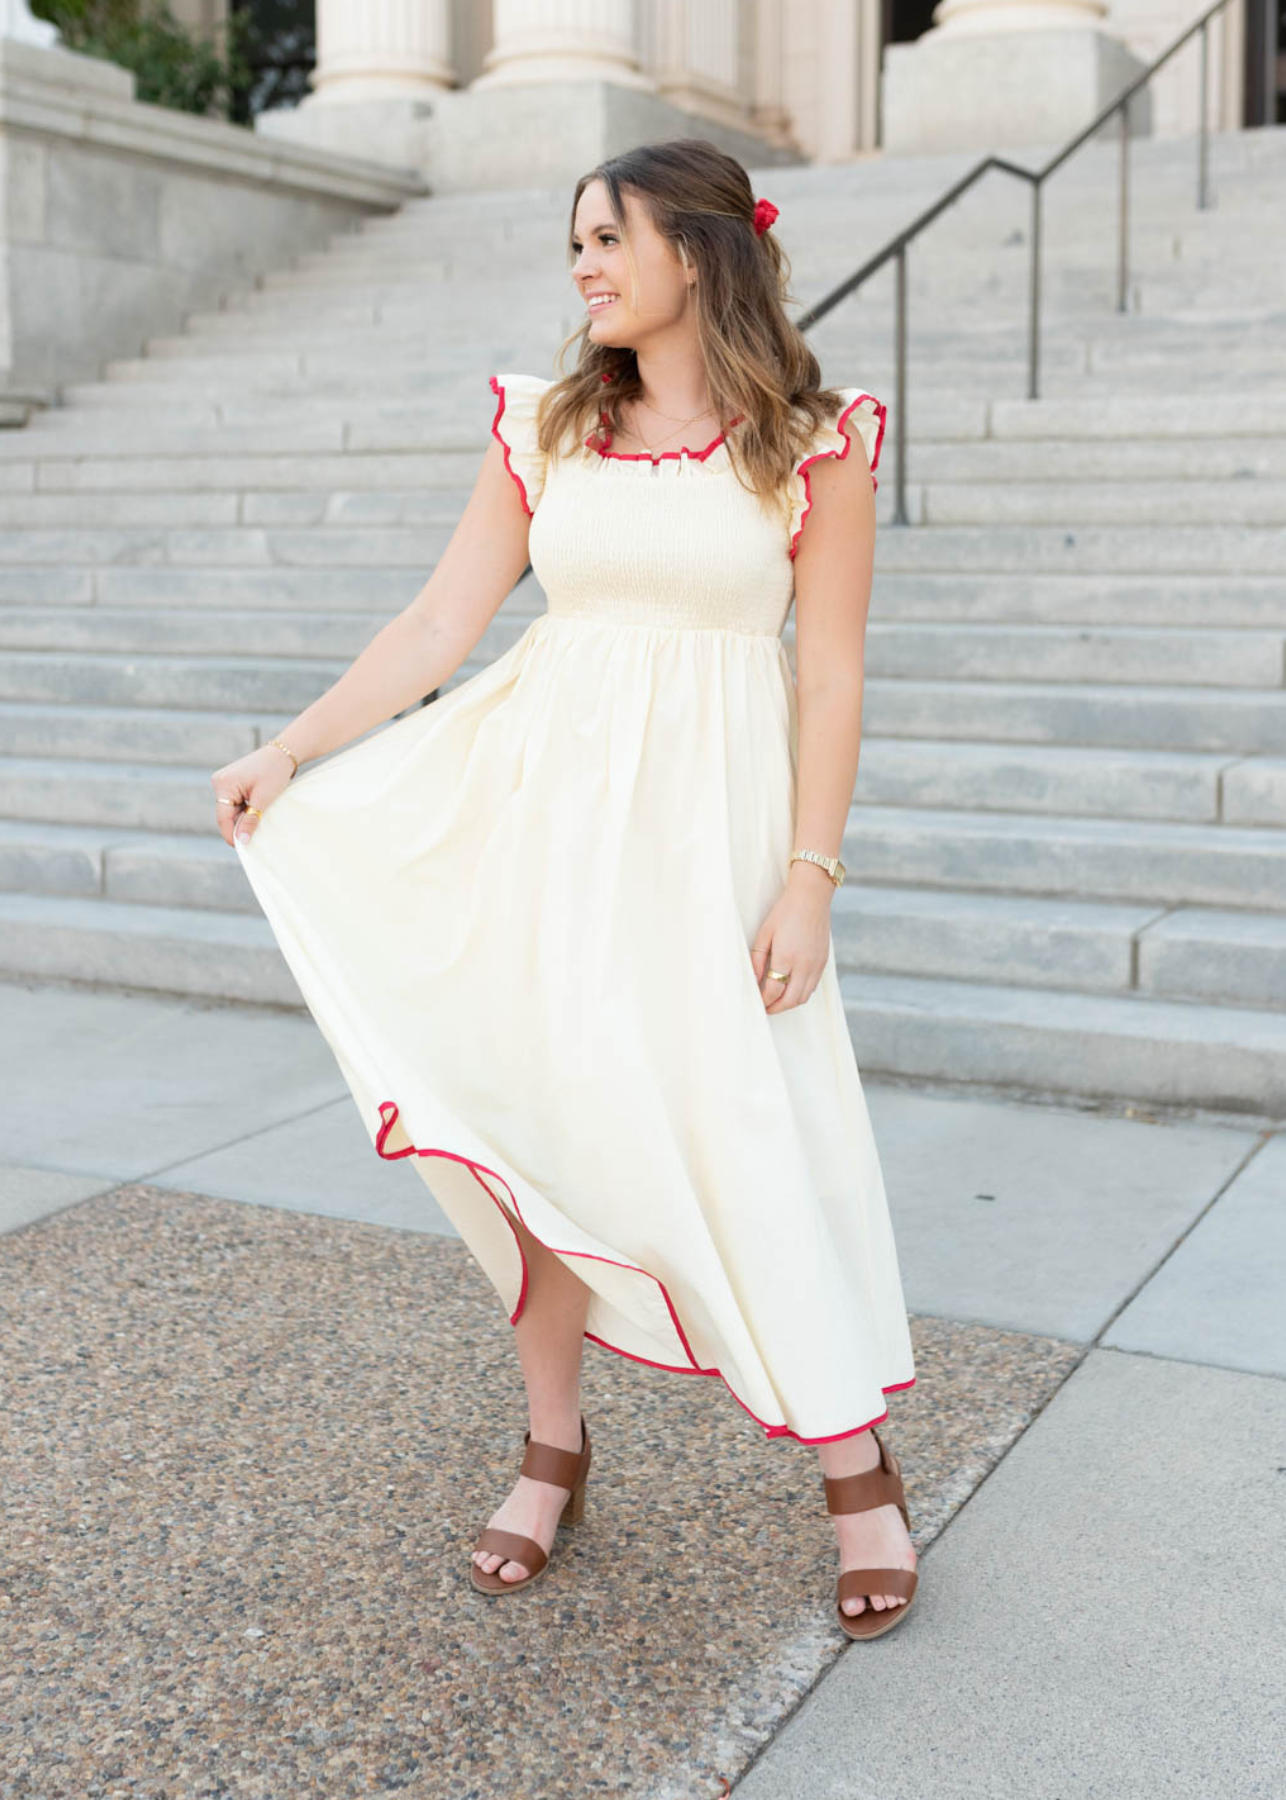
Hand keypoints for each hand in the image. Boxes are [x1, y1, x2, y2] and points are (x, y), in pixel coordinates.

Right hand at [210, 744, 294, 847]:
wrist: (282, 753)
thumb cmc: (274, 772)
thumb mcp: (264, 799)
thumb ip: (250, 820)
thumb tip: (242, 840)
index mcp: (223, 784)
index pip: (223, 818)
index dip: (231, 834)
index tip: (242, 848)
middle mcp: (219, 781)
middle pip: (225, 814)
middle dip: (238, 826)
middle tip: (254, 837)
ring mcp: (224, 781)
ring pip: (230, 810)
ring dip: (243, 817)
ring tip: (260, 819)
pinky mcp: (230, 782)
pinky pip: (234, 802)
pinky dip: (244, 810)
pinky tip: (256, 811)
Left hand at [749, 872, 833, 1012]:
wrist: (812, 897)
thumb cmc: (785, 912)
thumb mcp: (765, 933)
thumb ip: (758, 959)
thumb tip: (754, 979)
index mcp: (787, 957)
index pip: (773, 990)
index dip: (763, 1001)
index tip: (756, 1003)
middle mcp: (804, 964)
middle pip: (791, 1000)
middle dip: (776, 1008)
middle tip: (764, 1009)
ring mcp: (816, 965)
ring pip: (804, 997)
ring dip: (789, 1003)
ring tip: (776, 1002)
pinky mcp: (823, 962)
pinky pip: (812, 987)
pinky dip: (801, 994)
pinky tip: (790, 989)